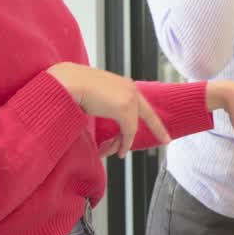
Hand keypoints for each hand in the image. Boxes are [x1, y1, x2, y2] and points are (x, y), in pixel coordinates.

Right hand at [49, 62, 169, 158]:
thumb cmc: (72, 88)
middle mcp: (129, 88)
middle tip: (166, 140)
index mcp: (122, 84)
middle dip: (157, 128)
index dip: (148, 114)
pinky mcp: (124, 107)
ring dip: (122, 143)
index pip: (139, 102)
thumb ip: (104, 105)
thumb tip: (102, 115)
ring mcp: (128, 97)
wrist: (67, 82)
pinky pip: (128, 131)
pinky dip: (123, 143)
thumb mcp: (93, 97)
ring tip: (114, 152)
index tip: (157, 123)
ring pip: (132, 126)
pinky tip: (118, 152)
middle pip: (147, 113)